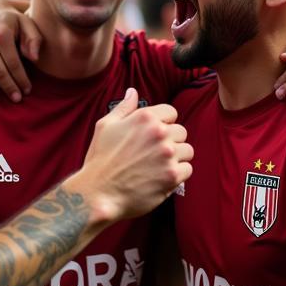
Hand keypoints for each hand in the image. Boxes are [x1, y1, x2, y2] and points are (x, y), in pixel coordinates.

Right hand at [0, 0, 40, 101]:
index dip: (21, 79)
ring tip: (10, 94)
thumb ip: (34, 38)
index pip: (13, 63)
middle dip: (10, 87)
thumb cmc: (13, 20)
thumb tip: (34, 57)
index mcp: (2, 33)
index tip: (28, 90)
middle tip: (18, 98)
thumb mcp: (27, 23)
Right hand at [75, 88, 192, 221]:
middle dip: (171, 141)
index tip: (154, 136)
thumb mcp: (105, 126)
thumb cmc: (100, 160)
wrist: (98, 193)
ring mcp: (168, 155)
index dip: (164, 124)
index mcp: (145, 117)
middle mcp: (160, 133)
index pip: (171, 112)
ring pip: (187, 150)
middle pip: (181, 131)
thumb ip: (124, 107)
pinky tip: (161, 177)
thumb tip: (133, 91)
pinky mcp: (173, 175)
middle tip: (153, 154)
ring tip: (158, 166)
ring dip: (177, 158)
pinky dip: (178, 175)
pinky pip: (188, 169)